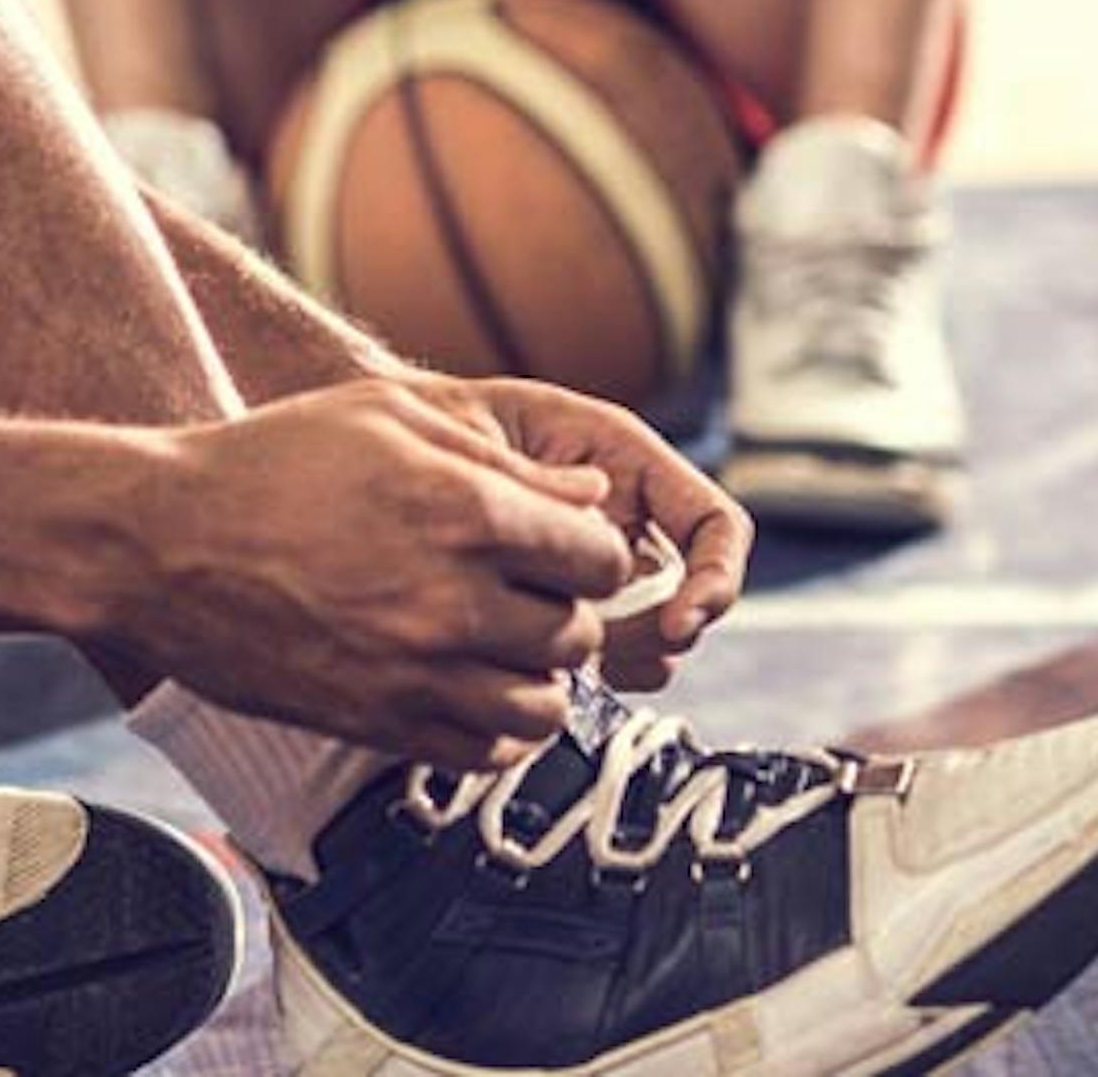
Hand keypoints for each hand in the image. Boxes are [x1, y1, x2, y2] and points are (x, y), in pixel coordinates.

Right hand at [130, 378, 639, 768]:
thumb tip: (594, 496)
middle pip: (578, 635)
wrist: (159, 542)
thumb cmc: (269, 462)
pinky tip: (463, 686)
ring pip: (545, 710)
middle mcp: (452, 601)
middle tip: (520, 590)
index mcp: (466, 510)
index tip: (558, 546)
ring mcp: (414, 673)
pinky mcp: (376, 725)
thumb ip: (502, 457)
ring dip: (535, 677)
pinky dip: (492, 730)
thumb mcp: (387, 417)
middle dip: (561, 609)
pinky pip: (483, 755)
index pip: (600, 558)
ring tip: (497, 644)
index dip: (589, 549)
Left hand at [408, 375, 748, 689]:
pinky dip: (596, 668)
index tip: (682, 621)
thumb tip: (595, 504)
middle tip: (610, 652)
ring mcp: (602, 562)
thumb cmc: (430, 427)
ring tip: (572, 655)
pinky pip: (614, 649)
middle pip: (692, 590)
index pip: (713, 521)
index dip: (715, 576)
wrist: (382, 452)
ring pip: (657, 629)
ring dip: (629, 655)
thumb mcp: (474, 436)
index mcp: (620, 457)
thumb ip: (531, 474)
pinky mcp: (573, 603)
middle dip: (664, 631)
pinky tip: (550, 667)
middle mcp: (625, 512)